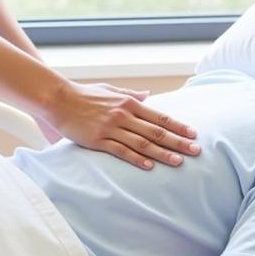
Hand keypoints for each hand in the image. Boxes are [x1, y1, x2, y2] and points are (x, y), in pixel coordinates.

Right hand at [47, 82, 199, 169]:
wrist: (58, 98)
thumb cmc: (85, 94)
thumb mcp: (111, 89)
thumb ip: (131, 94)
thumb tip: (149, 95)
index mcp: (129, 102)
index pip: (159, 117)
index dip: (178, 126)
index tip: (194, 134)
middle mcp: (123, 115)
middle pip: (156, 132)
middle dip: (178, 142)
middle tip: (196, 151)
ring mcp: (110, 128)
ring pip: (142, 144)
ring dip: (162, 154)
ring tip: (179, 162)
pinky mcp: (97, 140)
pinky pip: (120, 151)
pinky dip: (136, 159)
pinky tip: (149, 166)